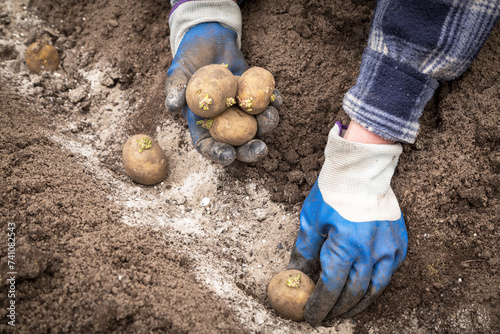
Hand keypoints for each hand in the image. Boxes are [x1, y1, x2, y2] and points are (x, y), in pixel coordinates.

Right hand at [165, 22, 281, 164]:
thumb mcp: (179, 70)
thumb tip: (172, 106)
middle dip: (250, 150)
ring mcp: (240, 110)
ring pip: (256, 126)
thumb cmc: (190, 58)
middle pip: (237, 143)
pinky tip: (277, 100)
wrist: (209, 39)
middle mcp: (223, 121)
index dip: (217, 153)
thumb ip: (175, 88)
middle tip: (261, 150)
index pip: (208, 144)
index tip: (229, 156)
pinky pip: (266, 105)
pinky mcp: (254, 96)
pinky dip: (274, 103)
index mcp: (202, 122)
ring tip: (271, 115)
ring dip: (267, 125)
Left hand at [287, 122, 407, 324]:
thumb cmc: (333, 192)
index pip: (331, 288)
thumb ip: (305, 251)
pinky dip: (375, 287)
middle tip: (327, 318)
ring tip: (345, 312)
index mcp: (345, 247)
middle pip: (354, 294)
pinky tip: (365, 290)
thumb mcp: (311, 221)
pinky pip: (388, 274)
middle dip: (338, 310)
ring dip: (358, 304)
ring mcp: (388, 249)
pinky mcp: (398, 244)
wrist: (362, 170)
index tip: (311, 317)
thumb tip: (295, 274)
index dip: (320, 306)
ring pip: (375, 289)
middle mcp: (370, 253)